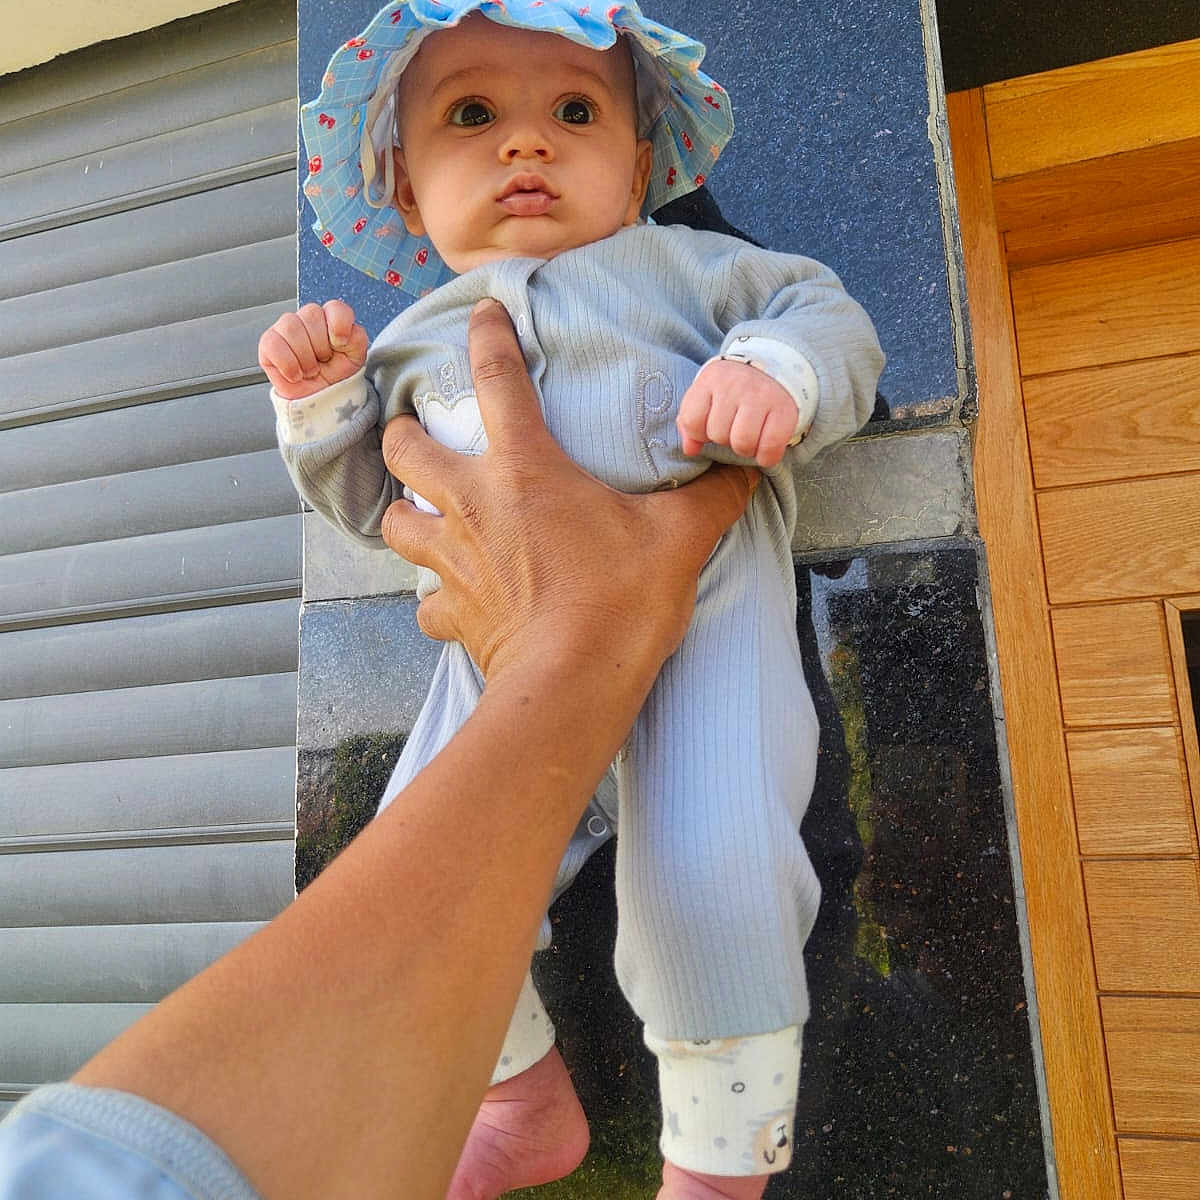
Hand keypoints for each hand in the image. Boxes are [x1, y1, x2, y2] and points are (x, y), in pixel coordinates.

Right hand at [257, 299, 368, 399]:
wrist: (319, 397)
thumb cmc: (336, 374)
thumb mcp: (356, 357)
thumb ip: (357, 338)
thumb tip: (342, 333)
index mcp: (330, 318)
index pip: (335, 307)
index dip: (339, 325)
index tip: (340, 345)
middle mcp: (307, 318)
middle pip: (312, 315)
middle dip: (321, 347)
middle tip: (323, 362)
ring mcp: (285, 328)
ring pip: (292, 328)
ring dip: (305, 358)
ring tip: (310, 370)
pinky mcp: (268, 343)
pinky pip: (274, 345)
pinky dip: (288, 366)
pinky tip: (296, 374)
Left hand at [379, 299, 757, 686]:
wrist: (573, 681)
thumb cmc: (620, 599)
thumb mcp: (679, 539)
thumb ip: (713, 496)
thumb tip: (750, 467)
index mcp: (524, 469)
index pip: (496, 379)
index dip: (487, 337)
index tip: (480, 312)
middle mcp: (473, 504)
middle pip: (404, 449)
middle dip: (403, 433)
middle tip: (418, 435)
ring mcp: (453, 561)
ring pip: (395, 523)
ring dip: (404, 514)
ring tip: (422, 515)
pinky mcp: (452, 614)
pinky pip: (427, 605)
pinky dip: (436, 601)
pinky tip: (455, 603)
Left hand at [677, 358, 799, 468]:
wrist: (775, 367)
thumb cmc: (734, 389)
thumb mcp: (707, 394)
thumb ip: (691, 420)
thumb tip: (690, 450)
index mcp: (711, 379)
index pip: (692, 421)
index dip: (699, 433)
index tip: (710, 426)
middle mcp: (735, 385)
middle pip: (718, 435)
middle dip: (725, 439)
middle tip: (735, 428)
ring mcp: (761, 396)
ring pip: (742, 443)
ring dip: (745, 449)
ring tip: (749, 437)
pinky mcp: (784, 410)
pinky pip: (769, 447)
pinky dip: (766, 456)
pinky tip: (765, 449)